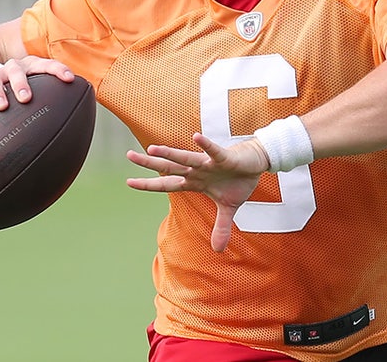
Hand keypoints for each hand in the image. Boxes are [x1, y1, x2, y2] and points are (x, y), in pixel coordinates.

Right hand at [0, 56, 73, 115]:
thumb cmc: (23, 87)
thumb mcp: (39, 87)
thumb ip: (55, 100)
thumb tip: (76, 128)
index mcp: (31, 66)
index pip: (47, 64)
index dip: (58, 69)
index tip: (70, 78)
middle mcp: (13, 68)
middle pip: (17, 71)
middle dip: (21, 84)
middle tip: (26, 98)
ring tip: (2, 107)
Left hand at [126, 134, 270, 251]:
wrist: (257, 163)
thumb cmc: (239, 180)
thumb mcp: (228, 208)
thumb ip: (221, 227)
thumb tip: (218, 250)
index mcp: (194, 182)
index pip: (167, 184)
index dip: (149, 184)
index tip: (128, 182)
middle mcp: (197, 171)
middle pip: (169, 167)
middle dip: (149, 163)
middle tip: (128, 155)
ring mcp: (209, 163)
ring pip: (185, 158)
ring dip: (170, 154)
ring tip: (152, 149)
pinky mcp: (224, 158)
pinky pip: (213, 151)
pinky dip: (205, 145)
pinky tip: (195, 137)